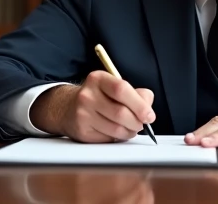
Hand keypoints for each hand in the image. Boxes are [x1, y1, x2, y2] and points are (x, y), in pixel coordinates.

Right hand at [31, 71, 154, 142]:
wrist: (68, 108)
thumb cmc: (99, 97)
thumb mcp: (115, 87)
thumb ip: (137, 94)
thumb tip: (148, 109)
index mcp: (98, 79)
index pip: (121, 89)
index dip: (139, 105)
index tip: (149, 116)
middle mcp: (87, 95)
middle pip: (121, 112)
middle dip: (137, 122)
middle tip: (141, 124)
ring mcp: (82, 114)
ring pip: (116, 129)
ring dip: (129, 132)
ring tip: (131, 128)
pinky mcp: (82, 131)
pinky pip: (108, 138)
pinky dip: (118, 137)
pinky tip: (116, 131)